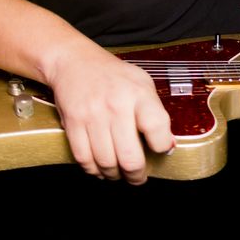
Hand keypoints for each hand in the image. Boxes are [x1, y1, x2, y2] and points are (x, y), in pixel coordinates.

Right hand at [48, 44, 174, 183]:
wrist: (75, 62)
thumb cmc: (114, 75)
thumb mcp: (142, 83)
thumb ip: (156, 112)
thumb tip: (167, 145)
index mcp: (139, 94)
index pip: (157, 129)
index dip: (161, 146)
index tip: (160, 150)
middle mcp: (116, 105)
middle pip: (130, 156)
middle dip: (136, 175)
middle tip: (138, 178)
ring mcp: (93, 115)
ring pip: (106, 162)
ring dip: (114, 175)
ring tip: (118, 174)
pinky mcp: (73, 123)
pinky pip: (84, 158)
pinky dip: (93, 170)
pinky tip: (100, 169)